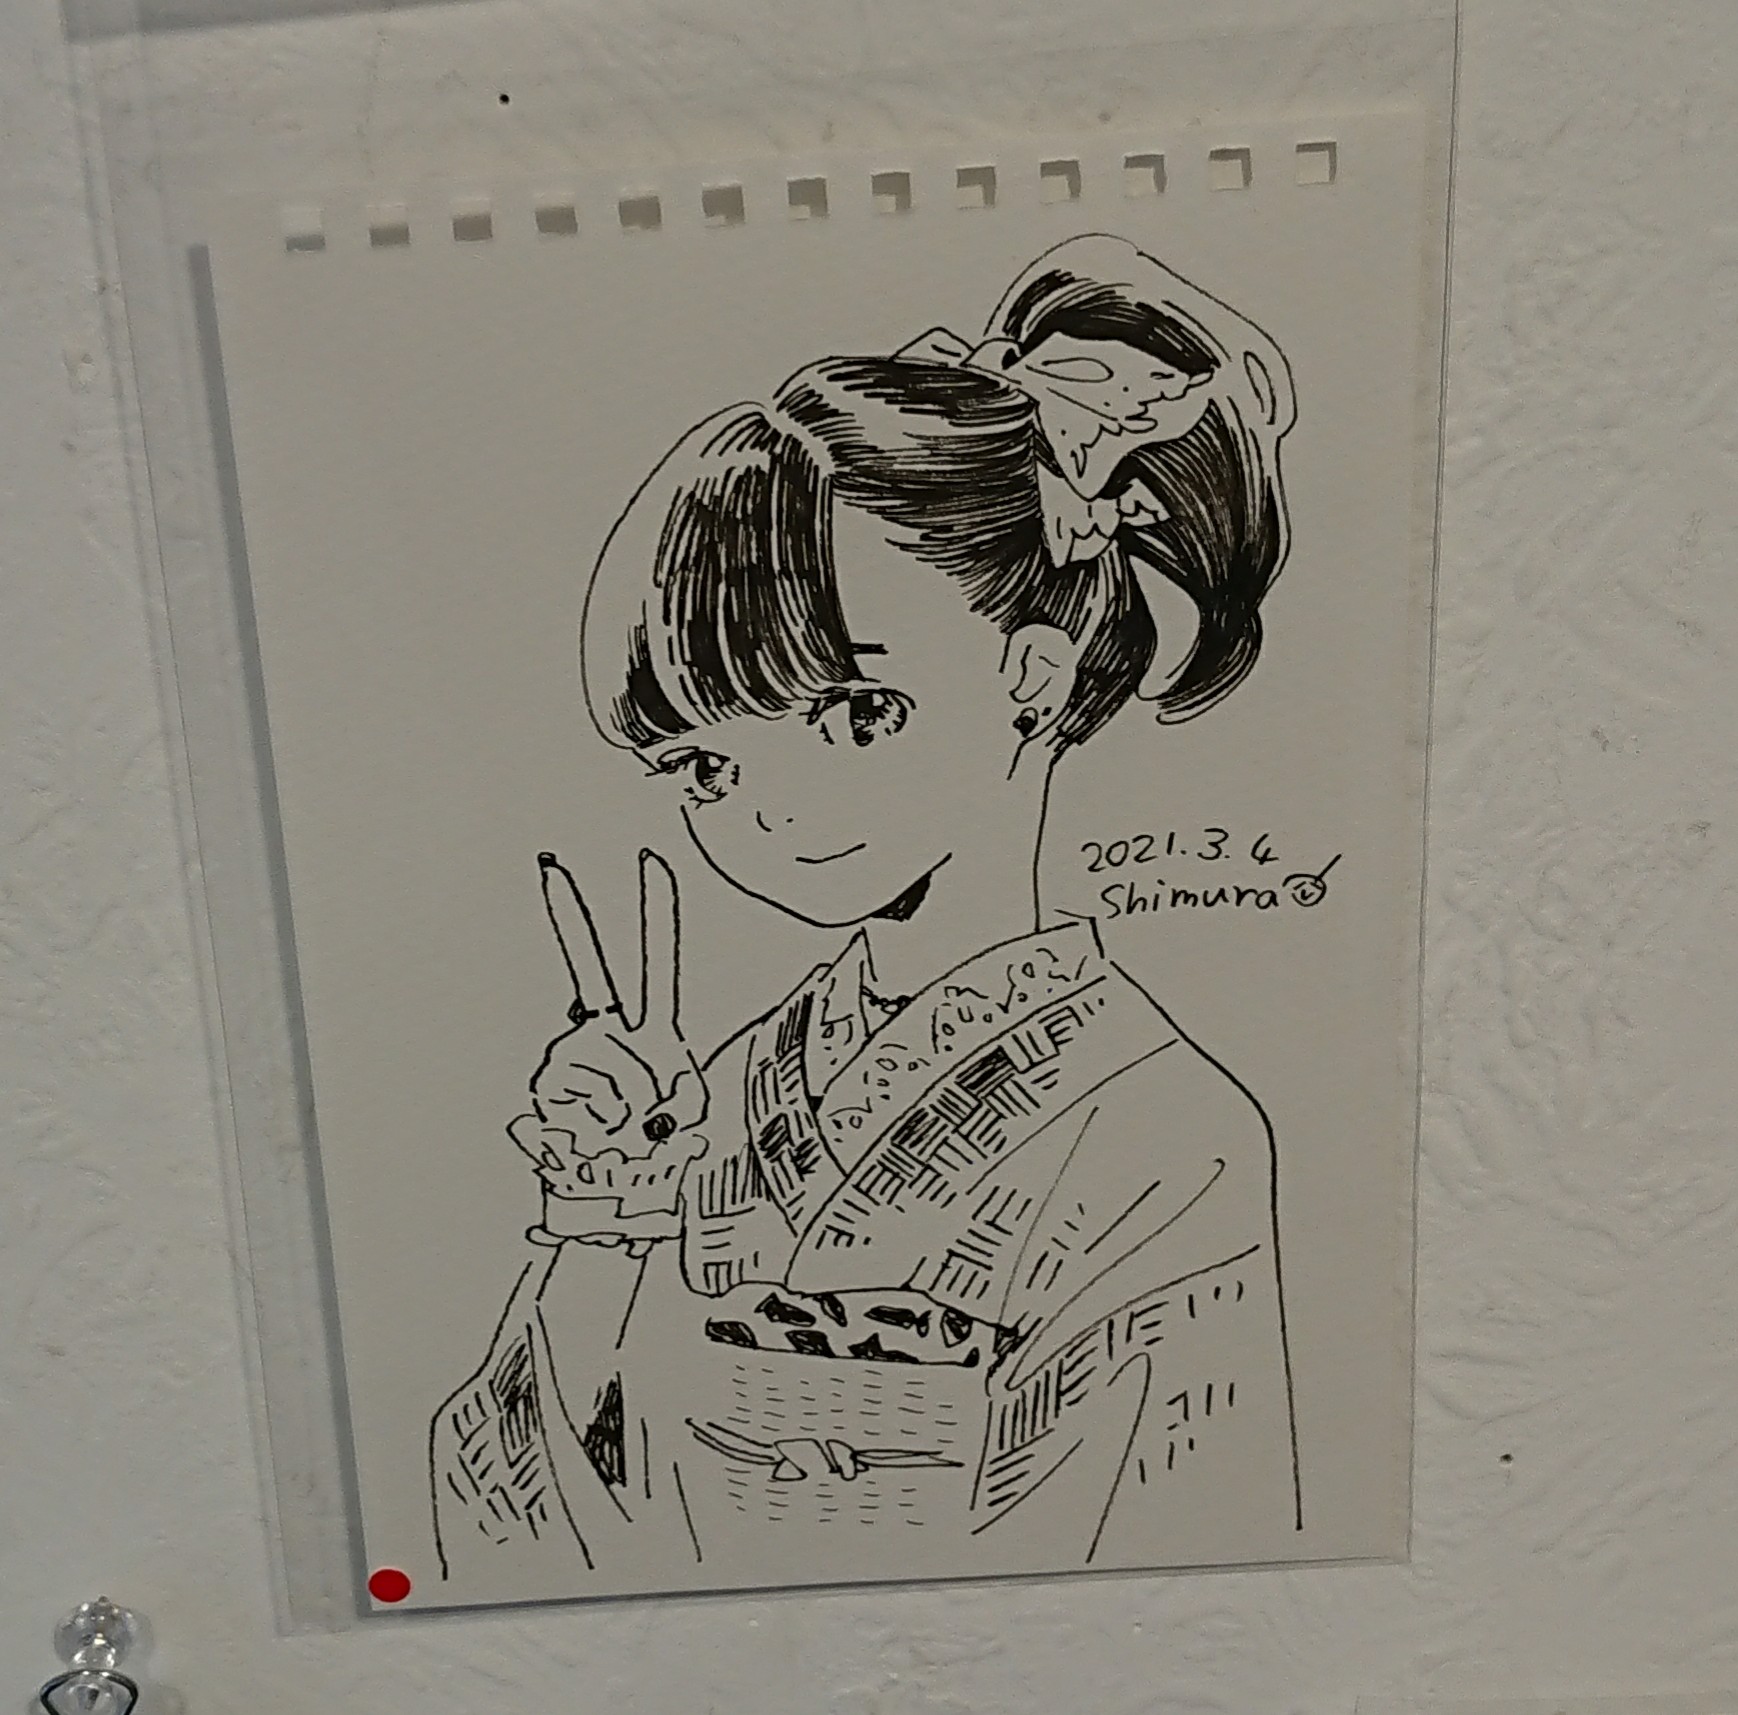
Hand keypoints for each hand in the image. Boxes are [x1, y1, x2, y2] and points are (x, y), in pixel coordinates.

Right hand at [508, 850, 709, 1239]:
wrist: (615, 1204)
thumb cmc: (654, 1158)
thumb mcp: (689, 1118)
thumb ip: (682, 1095)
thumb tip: (653, 1095)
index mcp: (649, 1033)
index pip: (656, 967)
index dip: (657, 916)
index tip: (652, 862)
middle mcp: (604, 1032)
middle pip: (590, 969)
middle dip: (570, 916)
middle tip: (552, 867)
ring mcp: (572, 1055)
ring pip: (616, 1064)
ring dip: (633, 1107)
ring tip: (627, 1132)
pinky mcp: (548, 1085)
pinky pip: (588, 1096)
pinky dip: (604, 1125)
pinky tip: (596, 1137)